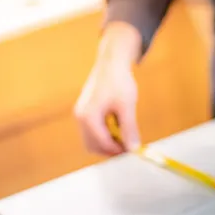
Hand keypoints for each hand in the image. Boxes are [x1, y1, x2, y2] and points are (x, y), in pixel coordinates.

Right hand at [74, 22, 141, 154]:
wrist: (111, 63)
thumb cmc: (118, 81)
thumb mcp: (127, 107)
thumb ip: (129, 129)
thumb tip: (134, 148)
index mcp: (88, 116)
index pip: (102, 143)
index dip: (119, 150)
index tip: (133, 151)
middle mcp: (80, 117)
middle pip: (93, 146)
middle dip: (111, 150)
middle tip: (129, 146)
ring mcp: (81, 114)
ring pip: (92, 141)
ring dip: (108, 143)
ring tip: (125, 135)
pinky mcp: (85, 112)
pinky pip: (93, 132)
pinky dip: (105, 135)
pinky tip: (118, 127)